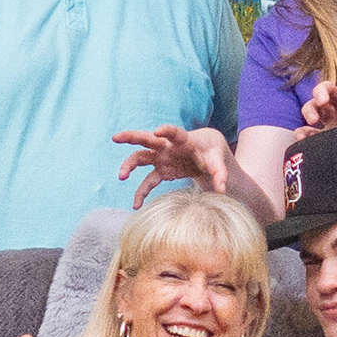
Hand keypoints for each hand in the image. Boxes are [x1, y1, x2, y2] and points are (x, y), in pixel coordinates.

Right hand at [113, 125, 232, 208]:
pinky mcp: (161, 171)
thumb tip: (221, 189)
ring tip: (121, 176)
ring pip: (140, 158)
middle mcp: (167, 147)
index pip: (174, 132)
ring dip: (129, 166)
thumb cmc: (212, 151)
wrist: (207, 154)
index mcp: (183, 139)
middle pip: (146, 139)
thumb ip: (220, 173)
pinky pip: (148, 181)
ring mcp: (162, 158)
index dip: (166, 131)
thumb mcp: (219, 159)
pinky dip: (141, 192)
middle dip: (131, 136)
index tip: (157, 131)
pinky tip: (136, 205)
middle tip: (115, 138)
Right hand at [299, 75, 336, 133]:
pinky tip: (303, 136)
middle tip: (324, 102)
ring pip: (314, 107)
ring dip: (309, 109)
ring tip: (313, 120)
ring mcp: (333, 122)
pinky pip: (309, 133)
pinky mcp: (327, 139)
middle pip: (326, 90)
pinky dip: (302, 132)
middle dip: (321, 91)